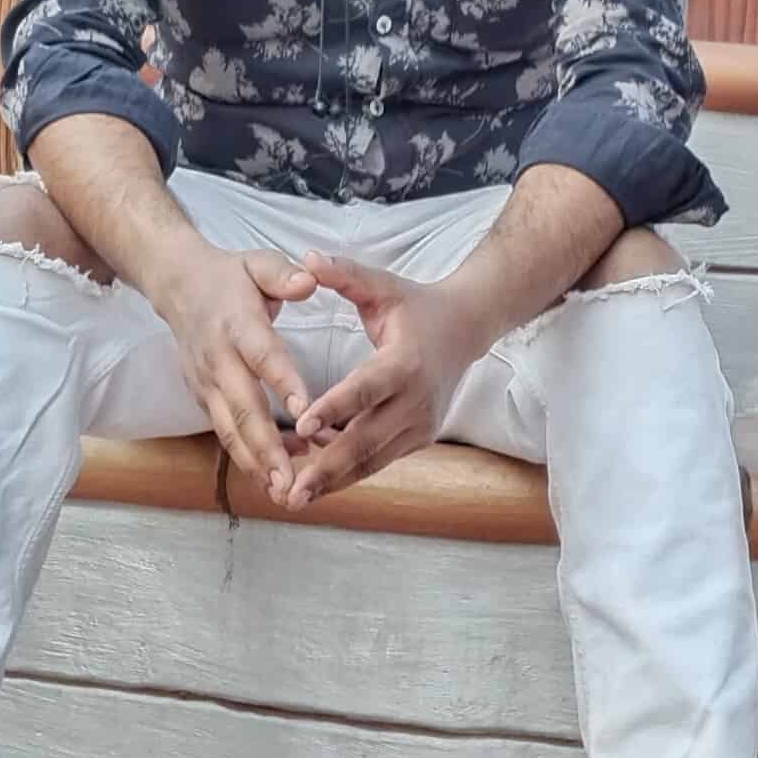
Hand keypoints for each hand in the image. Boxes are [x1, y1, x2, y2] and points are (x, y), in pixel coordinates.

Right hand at [150, 236, 323, 505]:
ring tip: (281, 492)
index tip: (305, 411)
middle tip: (289, 481)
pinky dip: (247, 456)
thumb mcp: (258, 262)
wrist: (177, 285)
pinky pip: (226, 431)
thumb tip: (310, 281)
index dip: (283, 382)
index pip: (263, 356)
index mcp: (238, 324)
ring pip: (230, 429)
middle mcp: (219, 359)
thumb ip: (284, 274)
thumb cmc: (230, 276)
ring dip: (255, 463)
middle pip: (242, 408)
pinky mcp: (203, 397)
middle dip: (266, 448)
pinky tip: (272, 477)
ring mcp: (207, 382)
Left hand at [281, 256, 481, 507]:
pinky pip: (378, 459)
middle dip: (327, 469)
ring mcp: (419, 425)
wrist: (467, 330)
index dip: (335, 408)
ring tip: (294, 498)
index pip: (365, 389)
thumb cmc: (416, 307)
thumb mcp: (382, 287)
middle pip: (367, 441)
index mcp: (404, 362)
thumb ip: (344, 274)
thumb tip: (307, 259)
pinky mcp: (419, 439)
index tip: (302, 425)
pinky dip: (347, 471)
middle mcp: (415, 401)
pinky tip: (313, 478)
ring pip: (371, 460)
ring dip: (333, 479)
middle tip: (291, 492)